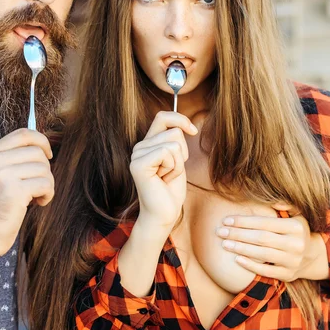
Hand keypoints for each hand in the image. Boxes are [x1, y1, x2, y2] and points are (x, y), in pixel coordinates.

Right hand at [0, 128, 53, 257]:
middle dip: (45, 170)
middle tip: (37, 186)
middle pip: (37, 152)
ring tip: (35, 197)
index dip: (42, 140)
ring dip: (47, 184)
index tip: (48, 155)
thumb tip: (44, 147)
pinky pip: (46, 184)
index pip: (23, 133)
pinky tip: (38, 203)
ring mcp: (3, 174)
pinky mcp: (15, 190)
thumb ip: (12, 159)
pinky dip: (48, 195)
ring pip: (44, 168)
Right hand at [130, 111, 197, 230]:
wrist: (164, 213)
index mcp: (148, 143)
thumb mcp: (177, 159)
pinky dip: (173, 167)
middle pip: (173, 131)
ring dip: (178, 163)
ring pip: (173, 143)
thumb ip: (175, 140)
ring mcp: (137, 154)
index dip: (180, 119)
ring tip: (167, 176)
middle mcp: (139, 146)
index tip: (193, 131)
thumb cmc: (171, 189)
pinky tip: (163, 179)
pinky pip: (166, 152)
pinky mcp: (139, 164)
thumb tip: (185, 125)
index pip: (163, 117)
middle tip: (171, 171)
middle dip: (182, 153)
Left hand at [215, 212, 311, 281]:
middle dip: (238, 234)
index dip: (244, 221)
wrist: (311, 256)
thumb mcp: (295, 215)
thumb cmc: (295, 231)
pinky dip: (251, 266)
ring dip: (241, 249)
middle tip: (220, 232)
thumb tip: (272, 200)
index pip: (264, 223)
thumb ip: (284, 206)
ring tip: (224, 244)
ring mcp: (293, 261)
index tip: (226, 220)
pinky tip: (237, 259)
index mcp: (295, 227)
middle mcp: (296, 244)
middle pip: (261, 238)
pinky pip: (266, 271)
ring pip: (262, 255)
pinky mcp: (288, 275)